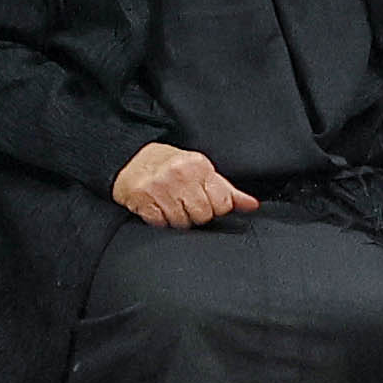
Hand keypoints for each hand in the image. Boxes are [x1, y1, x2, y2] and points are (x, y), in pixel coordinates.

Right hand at [111, 139, 258, 228]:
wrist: (130, 159)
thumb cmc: (169, 165)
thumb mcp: (201, 171)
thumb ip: (227, 190)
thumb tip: (252, 205)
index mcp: (199, 166)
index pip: (222, 203)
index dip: (215, 208)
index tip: (204, 202)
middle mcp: (180, 175)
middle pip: (202, 216)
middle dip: (195, 215)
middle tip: (184, 203)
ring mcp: (160, 188)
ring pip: (182, 223)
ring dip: (177, 219)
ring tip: (170, 204)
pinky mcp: (143, 199)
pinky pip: (161, 224)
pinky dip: (160, 221)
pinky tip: (158, 208)